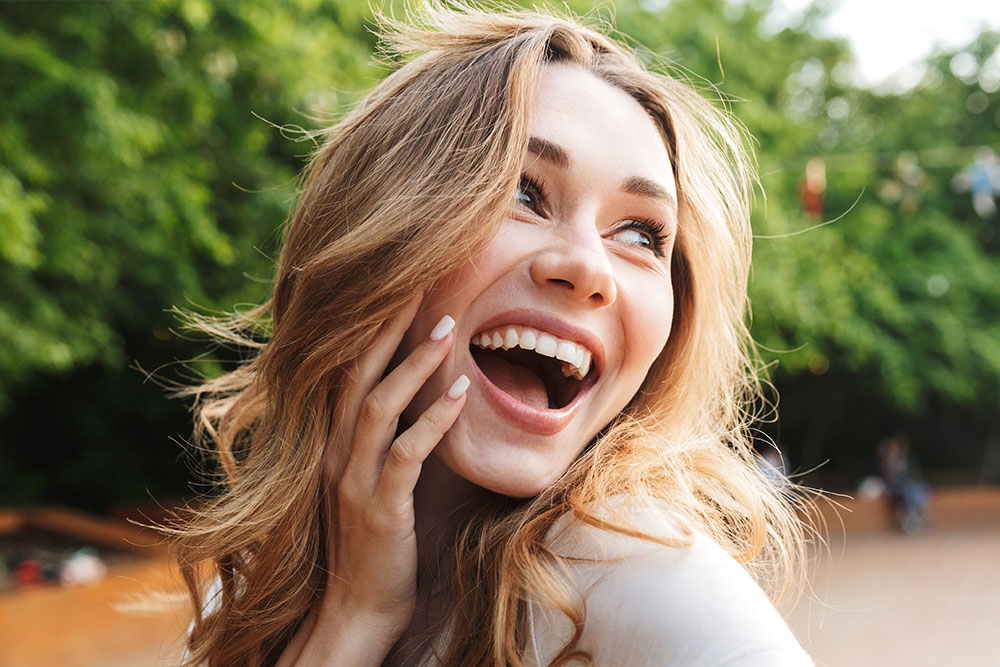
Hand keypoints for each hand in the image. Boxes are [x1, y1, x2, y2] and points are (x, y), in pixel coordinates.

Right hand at [284, 296, 467, 665]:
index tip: (400, 288)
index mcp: (333, 442)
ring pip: (378, 406)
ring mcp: (353, 479)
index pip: (347, 372)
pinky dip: (433, 419)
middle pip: (356, 375)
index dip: (371, 329)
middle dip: (387, 327)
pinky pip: (406, 453)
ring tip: (448, 325)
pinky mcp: (379, 507)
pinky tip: (460, 392)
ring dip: (413, 363)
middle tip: (420, 282)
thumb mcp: (372, 480)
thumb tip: (422, 395)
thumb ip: (386, 438)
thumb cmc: (376, 542)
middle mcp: (335, 453)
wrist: (358, 608)